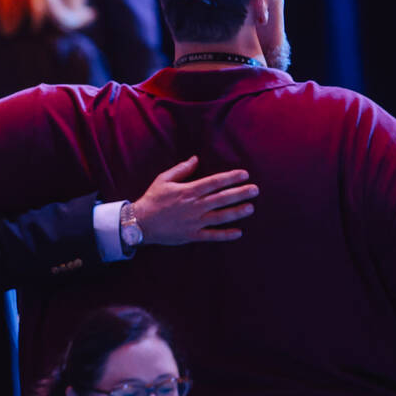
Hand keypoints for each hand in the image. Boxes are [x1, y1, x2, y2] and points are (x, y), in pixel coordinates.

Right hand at [132, 156, 258, 245]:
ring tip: (250, 208)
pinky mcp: (191, 235)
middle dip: (240, 193)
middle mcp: (194, 206)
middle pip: (222, 198)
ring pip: (220, 217)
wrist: (139, 222)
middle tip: (256, 190)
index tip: (244, 174)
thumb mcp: (163, 179)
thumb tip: (195, 159)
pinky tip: (238, 233)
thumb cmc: (152, 199)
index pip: (214, 182)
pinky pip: (211, 236)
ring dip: (237, 212)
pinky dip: (225, 235)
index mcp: (188, 191)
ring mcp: (194, 222)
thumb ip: (181, 169)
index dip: (231, 178)